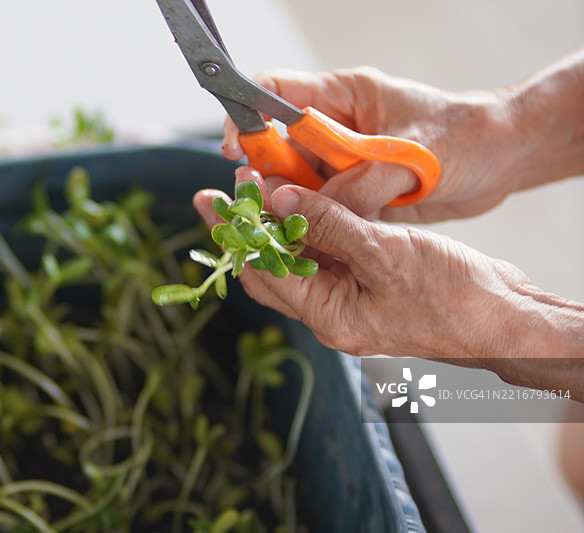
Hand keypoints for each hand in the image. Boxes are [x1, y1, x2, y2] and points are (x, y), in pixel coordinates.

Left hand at [194, 169, 583, 397]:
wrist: (507, 319)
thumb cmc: (455, 297)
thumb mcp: (385, 254)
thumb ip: (328, 225)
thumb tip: (277, 201)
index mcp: (328, 316)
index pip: (263, 273)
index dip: (236, 235)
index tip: (212, 200)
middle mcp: (332, 312)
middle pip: (272, 269)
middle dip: (245, 231)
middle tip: (221, 193)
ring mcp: (351, 300)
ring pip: (298, 260)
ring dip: (277, 226)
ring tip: (256, 188)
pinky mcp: (369, 285)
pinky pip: (327, 256)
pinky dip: (311, 228)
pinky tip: (301, 201)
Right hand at [222, 67, 521, 221]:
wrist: (504, 159)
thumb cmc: (466, 136)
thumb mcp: (414, 155)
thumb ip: (364, 183)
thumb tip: (320, 213)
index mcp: (343, 97)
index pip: (275, 93)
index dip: (248, 118)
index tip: (236, 151)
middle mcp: (335, 130)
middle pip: (278, 149)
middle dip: (265, 178)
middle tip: (258, 206)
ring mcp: (344, 164)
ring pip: (297, 186)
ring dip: (288, 209)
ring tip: (281, 231)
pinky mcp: (356, 194)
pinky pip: (323, 211)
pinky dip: (315, 227)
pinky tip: (307, 244)